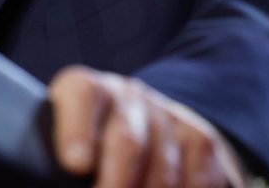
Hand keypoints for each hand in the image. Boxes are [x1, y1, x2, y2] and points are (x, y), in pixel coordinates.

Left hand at [48, 65, 249, 187]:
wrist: (145, 126)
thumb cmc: (89, 147)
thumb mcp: (69, 145)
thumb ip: (69, 157)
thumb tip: (70, 173)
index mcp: (86, 90)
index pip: (82, 94)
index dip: (77, 130)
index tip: (75, 165)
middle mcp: (128, 96)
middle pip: (127, 140)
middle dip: (116, 183)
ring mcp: (167, 116)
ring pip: (163, 170)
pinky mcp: (200, 141)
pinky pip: (198, 181)